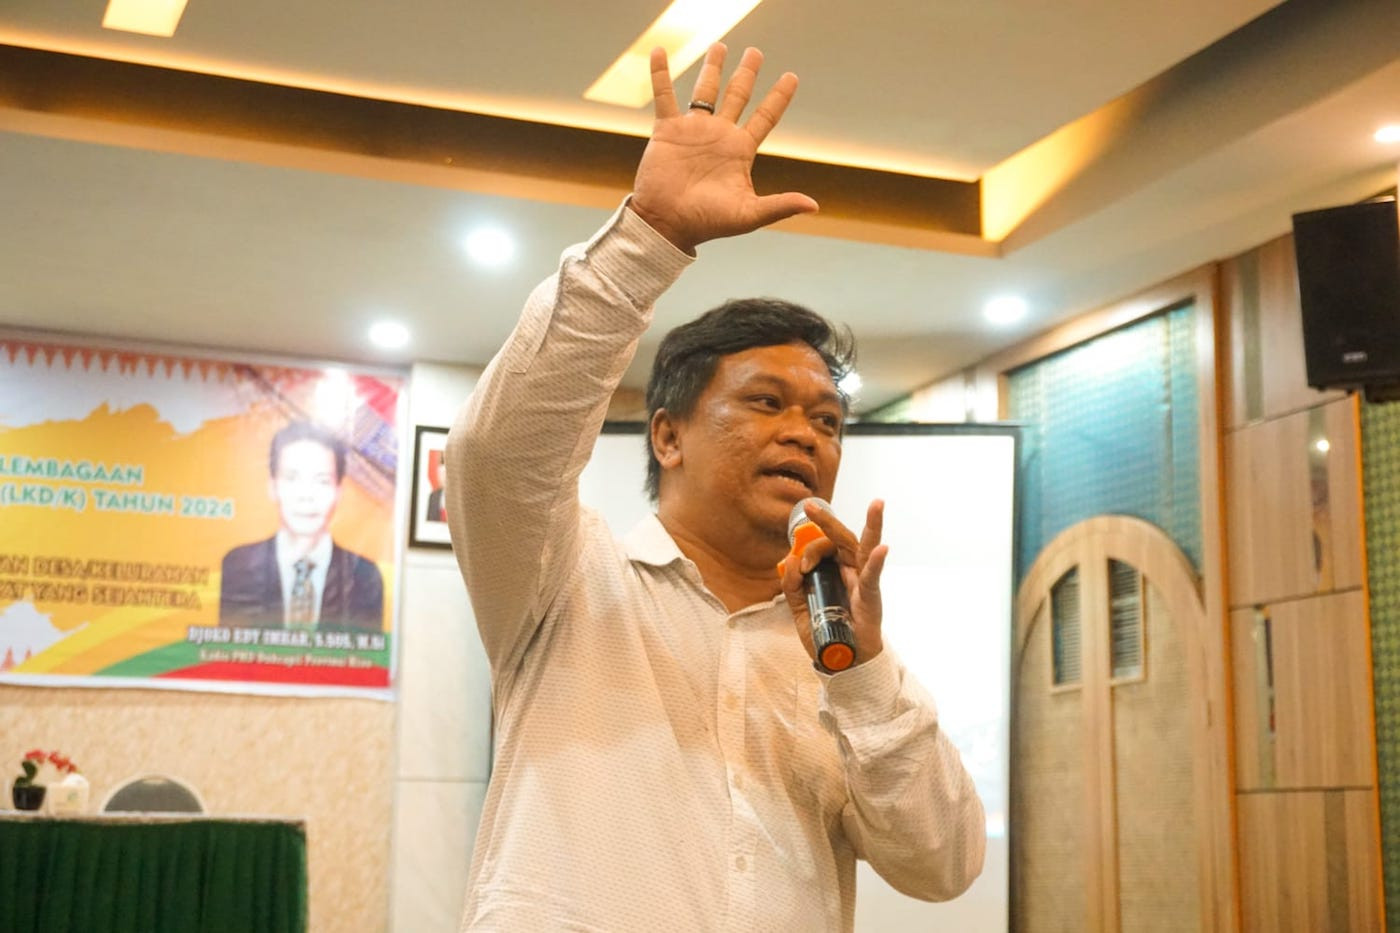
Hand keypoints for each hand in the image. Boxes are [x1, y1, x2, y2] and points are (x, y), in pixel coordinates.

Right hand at [630, 43, 818, 253]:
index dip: (779, 97)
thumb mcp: (748, 215)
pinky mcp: (668, 130)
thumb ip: (780, 206)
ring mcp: (694, 131)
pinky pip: (665, 95)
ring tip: (720, 45)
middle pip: (738, 96)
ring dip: (712, 68)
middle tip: (755, 52)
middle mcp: (720, 136)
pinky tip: (661, 52)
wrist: (667, 224)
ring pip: (706, 91)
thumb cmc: (707, 223)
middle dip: (747, 74)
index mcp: (740, 151)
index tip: (791, 77)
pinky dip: (661, 74)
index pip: (766, 116)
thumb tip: (814, 206)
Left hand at [778, 499, 887, 667]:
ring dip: (873, 525)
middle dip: (827, 522)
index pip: (823, 548)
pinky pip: (873, 578)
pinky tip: (881, 549)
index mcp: (834, 571)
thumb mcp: (800, 607)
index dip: (809, 549)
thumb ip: (792, 585)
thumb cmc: (825, 632)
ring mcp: (863, 582)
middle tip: (811, 507)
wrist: (842, 661)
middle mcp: (850, 571)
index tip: (800, 563)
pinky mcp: (871, 598)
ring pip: (866, 548)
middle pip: (841, 540)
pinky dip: (876, 563)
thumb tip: (791, 560)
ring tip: (877, 505)